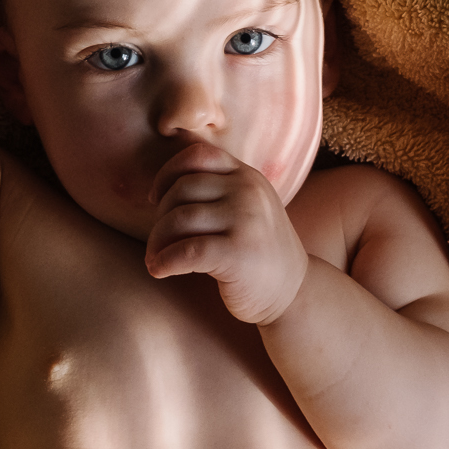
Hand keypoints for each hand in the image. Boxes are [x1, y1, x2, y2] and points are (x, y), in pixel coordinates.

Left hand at [144, 142, 308, 326]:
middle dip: (159, 217)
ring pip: (179, 218)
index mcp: (247, 176)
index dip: (167, 174)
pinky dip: (165, 261)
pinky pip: (187, 251)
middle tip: (157, 243)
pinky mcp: (239, 253)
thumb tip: (160, 187)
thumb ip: (217, 191)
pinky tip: (159, 270)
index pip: (197, 155)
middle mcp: (249, 191)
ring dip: (157, 242)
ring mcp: (246, 220)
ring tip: (155, 259)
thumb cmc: (256, 254)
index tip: (155, 199)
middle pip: (181, 189)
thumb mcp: (246, 209)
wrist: (294, 293)